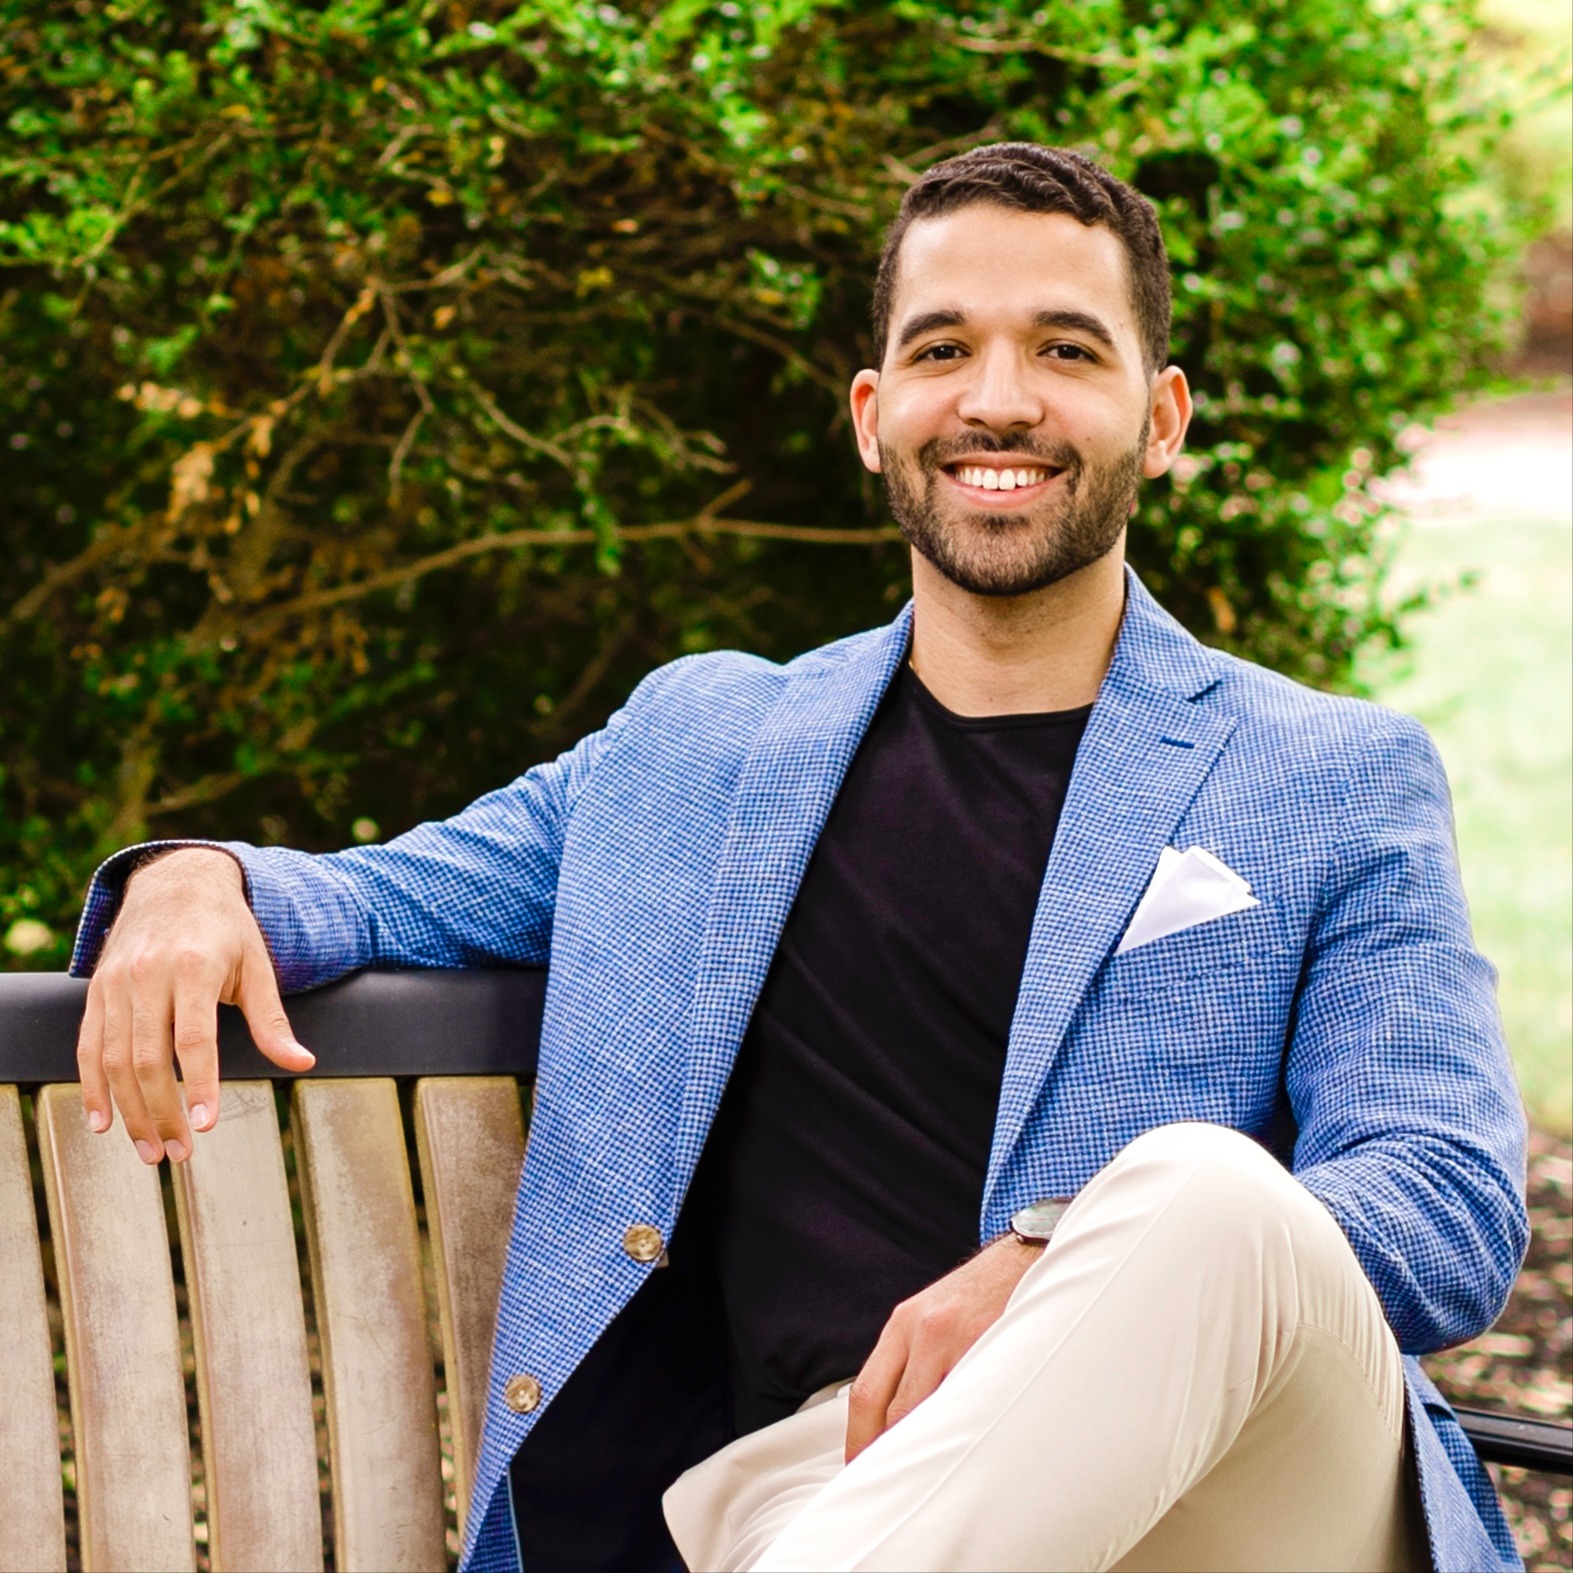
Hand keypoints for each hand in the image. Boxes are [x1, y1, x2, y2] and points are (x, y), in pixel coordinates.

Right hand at [77, 848, 313, 1163]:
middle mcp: (148, 975)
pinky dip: (93, 1088)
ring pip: (114, 1059)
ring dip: (130, 1111)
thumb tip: (302, 1062)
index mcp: (194, 967)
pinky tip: (104, 1122)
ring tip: (152, 1150)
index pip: (194, 1038)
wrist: (176, 883)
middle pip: (148, 1057)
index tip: (205, 1126)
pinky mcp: (97, 991)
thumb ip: (272, 1020)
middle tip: (179, 1153)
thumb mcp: (257, 965)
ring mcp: (117, 984)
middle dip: (162, 1112)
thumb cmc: (226, 929)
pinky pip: (88, 1047)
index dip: (200, 1085)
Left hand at [845, 1234, 1042, 1462]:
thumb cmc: (976, 1297)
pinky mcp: (999, 1346)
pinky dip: (970, 1429)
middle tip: (894, 1488)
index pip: (867, 1395)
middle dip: (892, 1455)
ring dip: (932, 1449)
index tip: (860, 1472)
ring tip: (934, 1479)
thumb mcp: (929, 1317)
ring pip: (936, 1414)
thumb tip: (887, 1427)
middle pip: (897, 1413)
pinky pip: (977, 1402)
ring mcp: (963, 1339)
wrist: (1024, 1257)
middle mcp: (926, 1330)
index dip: (859, 1442)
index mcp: (903, 1325)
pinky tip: (975, 1448)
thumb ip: (908, 1363)